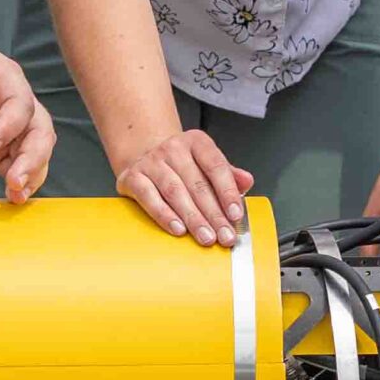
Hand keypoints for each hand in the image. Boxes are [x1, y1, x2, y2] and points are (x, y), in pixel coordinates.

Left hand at [0, 36, 55, 199]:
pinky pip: (16, 164)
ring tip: (16, 195)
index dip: (9, 126)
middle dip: (32, 156)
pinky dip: (18, 181)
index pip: (20, 103)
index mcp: (3, 77)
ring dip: (31, 173)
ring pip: (35, 150)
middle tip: (15, 180)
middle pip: (39, 129)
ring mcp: (6, 126)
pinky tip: (12, 196)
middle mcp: (12, 102)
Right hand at [115, 128, 252, 245]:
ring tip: (206, 237)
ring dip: (193, 218)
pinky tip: (178, 230)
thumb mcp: (206, 162)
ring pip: (175, 192)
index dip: (227, 192)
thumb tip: (247, 181)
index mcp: (197, 142)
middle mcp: (173, 148)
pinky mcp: (133, 177)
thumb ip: (228, 174)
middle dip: (214, 214)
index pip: (216, 166)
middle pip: (197, 184)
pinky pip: (150, 198)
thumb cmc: (181, 164)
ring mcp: (152, 162)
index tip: (236, 214)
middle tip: (225, 235)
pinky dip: (165, 215)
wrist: (143, 154)